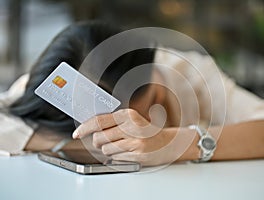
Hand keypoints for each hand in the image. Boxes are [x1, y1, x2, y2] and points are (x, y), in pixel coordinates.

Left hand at [72, 109, 197, 165]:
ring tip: (122, 146)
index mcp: (128, 114)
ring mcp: (136, 141)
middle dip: (98, 142)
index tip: (76, 133)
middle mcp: (132, 126)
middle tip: (105, 141)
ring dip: (109, 150)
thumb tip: (88, 128)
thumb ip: (112, 123)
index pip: (99, 121)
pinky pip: (115, 158)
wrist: (168, 143)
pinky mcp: (138, 154)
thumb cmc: (146, 132)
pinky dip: (117, 157)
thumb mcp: (130, 122)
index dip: (84, 128)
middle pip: (100, 137)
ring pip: (106, 149)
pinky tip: (128, 152)